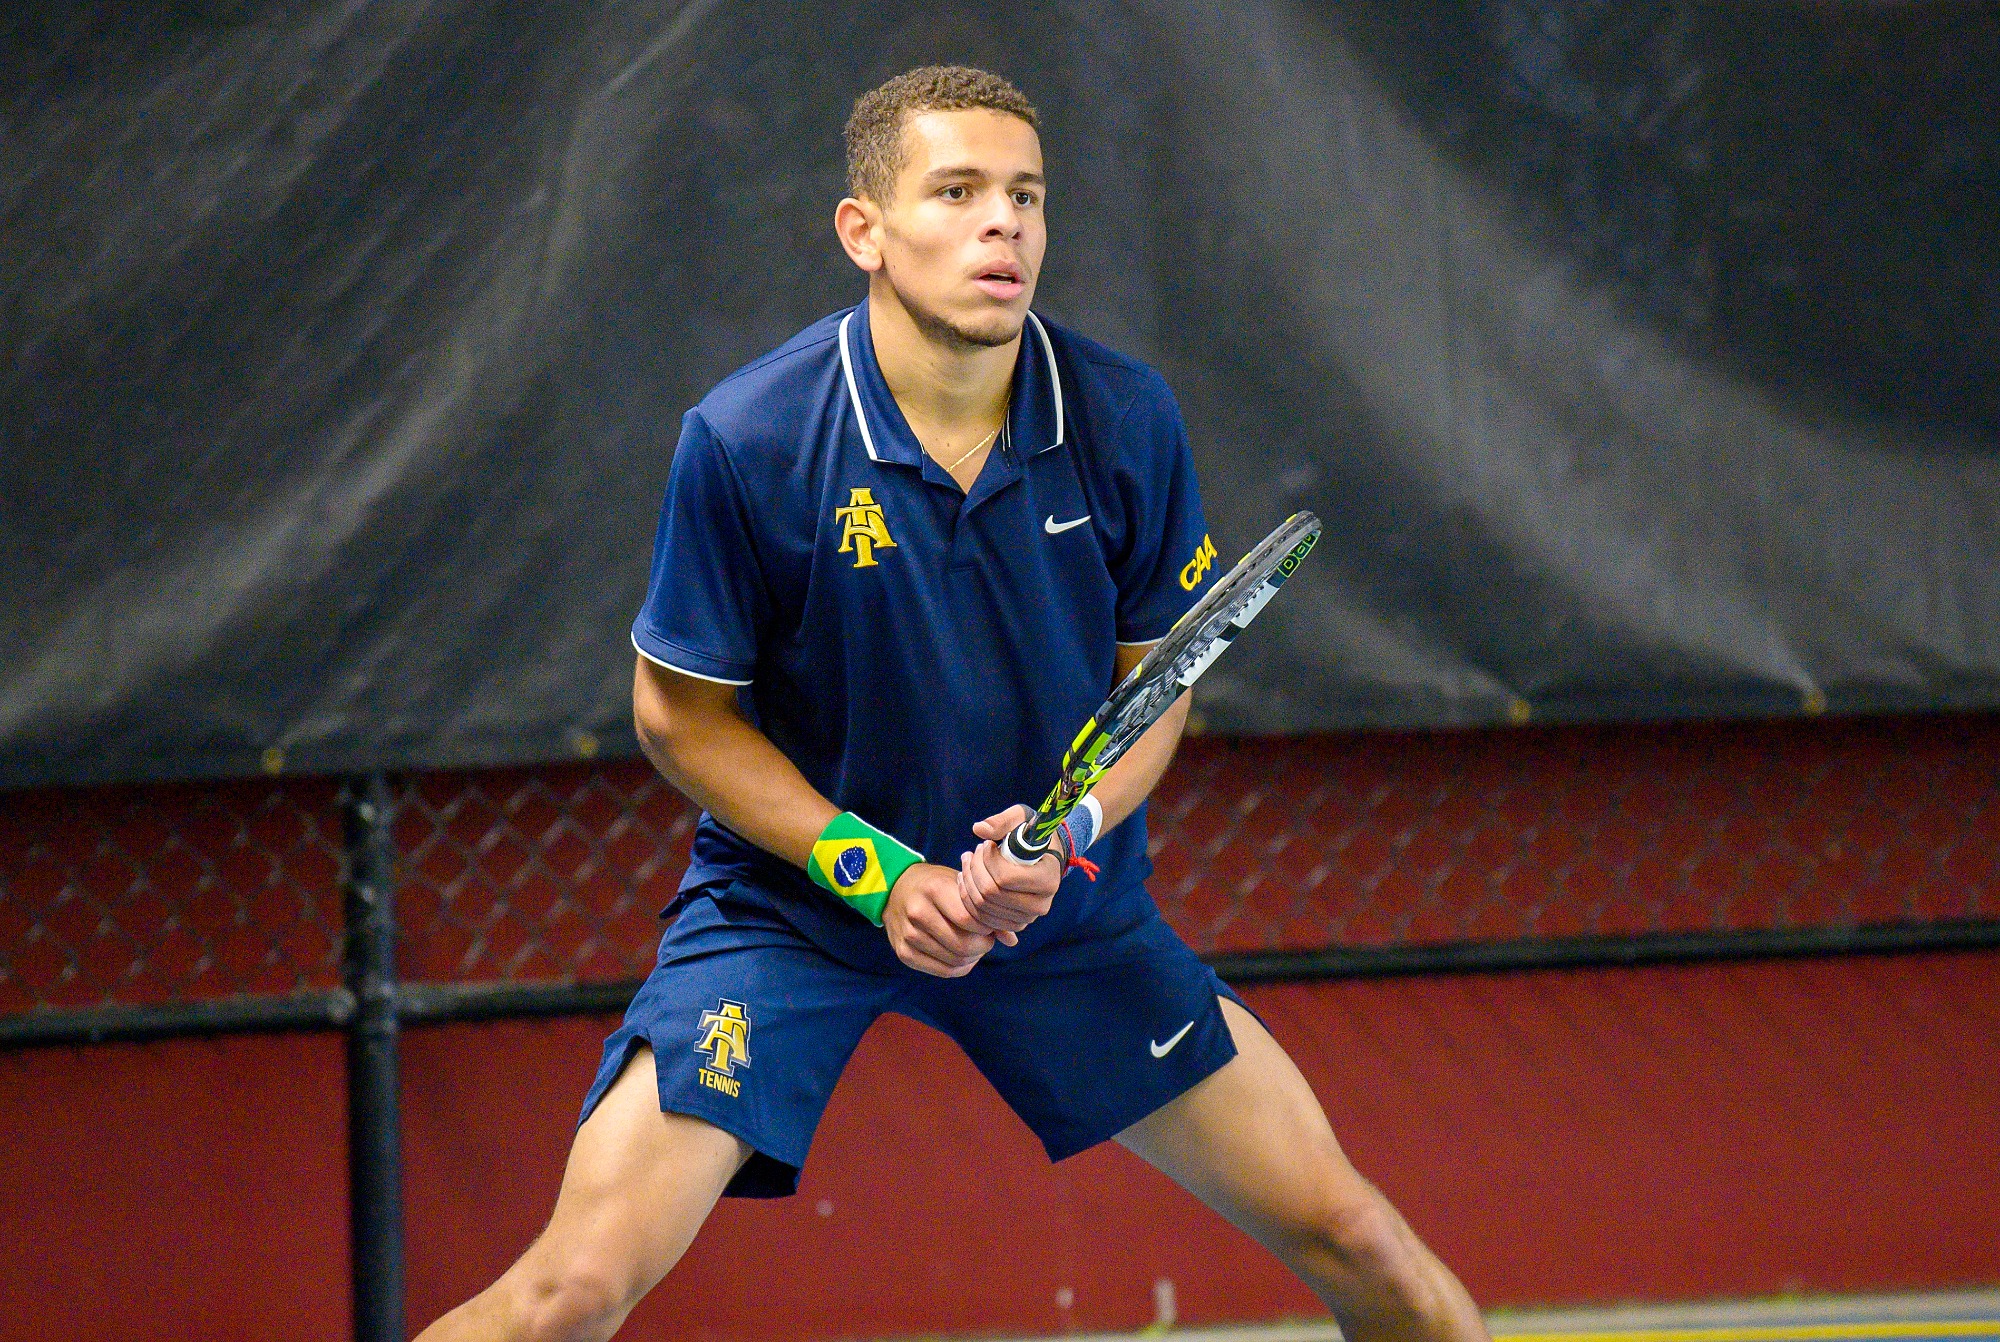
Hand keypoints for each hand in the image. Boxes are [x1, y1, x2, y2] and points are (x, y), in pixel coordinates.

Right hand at [884, 862, 995, 976]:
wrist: (895, 888)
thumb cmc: (935, 884)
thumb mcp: (959, 884)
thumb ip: (986, 908)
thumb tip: (1011, 939)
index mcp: (934, 889)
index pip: (969, 920)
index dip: (987, 928)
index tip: (992, 925)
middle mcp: (918, 912)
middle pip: (962, 944)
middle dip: (982, 946)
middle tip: (987, 939)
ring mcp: (908, 935)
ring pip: (954, 961)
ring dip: (972, 957)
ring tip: (975, 945)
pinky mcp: (904, 953)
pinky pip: (942, 971)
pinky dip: (960, 967)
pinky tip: (963, 956)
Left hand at [958, 804, 1062, 944]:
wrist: (1043, 857)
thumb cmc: (1032, 835)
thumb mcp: (1021, 818)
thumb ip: (1002, 821)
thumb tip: (978, 829)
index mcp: (1048, 879)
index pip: (1005, 878)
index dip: (987, 860)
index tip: (986, 845)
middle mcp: (1041, 904)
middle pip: (991, 893)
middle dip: (975, 870)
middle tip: (973, 852)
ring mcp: (1027, 918)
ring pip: (983, 906)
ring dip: (968, 882)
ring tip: (968, 862)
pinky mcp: (1015, 924)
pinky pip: (982, 918)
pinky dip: (968, 898)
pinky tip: (966, 879)